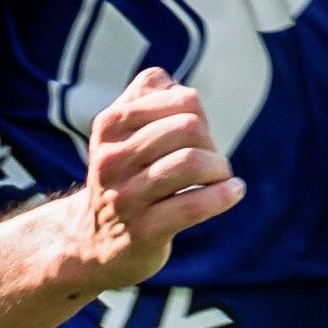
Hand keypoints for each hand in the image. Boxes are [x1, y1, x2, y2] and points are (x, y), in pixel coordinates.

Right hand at [55, 67, 241, 293]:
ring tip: (221, 177)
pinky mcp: (143, 231)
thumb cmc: (124, 177)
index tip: (196, 135)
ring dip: (219, 168)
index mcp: (109, 126)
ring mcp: (126, 197)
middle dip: (210, 142)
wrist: (93, 241)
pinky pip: (193, 206)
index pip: (179, 99)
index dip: (199, 114)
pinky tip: (234, 192)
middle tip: (211, 159)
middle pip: (187, 128)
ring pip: (190, 163)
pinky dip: (223, 195)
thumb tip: (175, 87)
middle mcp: (112, 159)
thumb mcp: (121, 131)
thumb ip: (145, 94)